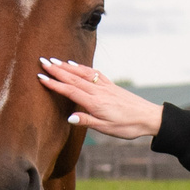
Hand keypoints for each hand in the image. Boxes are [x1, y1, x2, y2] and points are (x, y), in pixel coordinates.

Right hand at [39, 58, 162, 139]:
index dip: (54, 84)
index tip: (41, 77)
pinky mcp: (110, 85)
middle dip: (56, 70)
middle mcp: (98, 91)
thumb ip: (87, 121)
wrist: (149, 117)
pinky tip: (75, 65)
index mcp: (95, 103)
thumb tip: (69, 117)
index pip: (70, 91)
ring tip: (54, 61)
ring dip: (67, 66)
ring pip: (82, 73)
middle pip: (73, 78)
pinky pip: (93, 73)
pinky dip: (82, 67)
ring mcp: (105, 86)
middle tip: (42, 62)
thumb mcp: (106, 128)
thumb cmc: (128, 126)